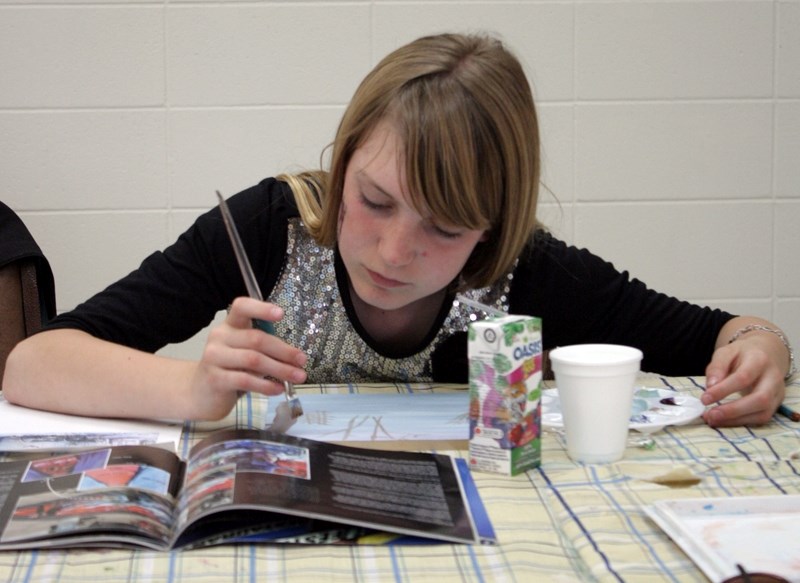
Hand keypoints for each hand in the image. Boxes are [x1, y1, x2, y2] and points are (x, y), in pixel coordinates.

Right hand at [188, 297, 307, 419]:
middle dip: (284, 350)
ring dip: (280, 369)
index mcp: (229, 326)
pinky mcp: (215, 379)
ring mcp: (214, 358)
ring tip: (298, 377)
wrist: (199, 394)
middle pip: (256, 338)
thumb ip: (262, 349)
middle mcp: (220, 337)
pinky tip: (278, 389)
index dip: (261, 308)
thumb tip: (294, 355)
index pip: (242, 307)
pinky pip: (246, 380)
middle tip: (302, 360)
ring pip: (254, 360)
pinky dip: (266, 385)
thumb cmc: (228, 370)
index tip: (281, 314)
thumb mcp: (244, 354)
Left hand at [702, 324, 787, 426]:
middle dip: (733, 410)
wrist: (765, 354)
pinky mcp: (776, 405)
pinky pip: (761, 419)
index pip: (744, 377)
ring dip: (736, 420)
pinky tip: (724, 421)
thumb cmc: (742, 354)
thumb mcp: (726, 352)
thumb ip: (717, 367)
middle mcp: (773, 378)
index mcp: (759, 360)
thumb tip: (710, 387)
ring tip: (713, 420)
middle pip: (760, 398)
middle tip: (710, 415)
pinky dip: (741, 422)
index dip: (723, 390)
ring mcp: (777, 393)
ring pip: (763, 413)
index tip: (704, 399)